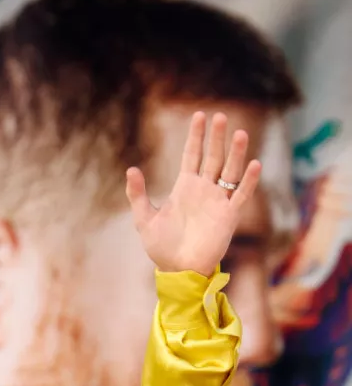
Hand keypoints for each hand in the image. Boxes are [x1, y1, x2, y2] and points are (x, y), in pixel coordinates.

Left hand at [125, 111, 261, 276]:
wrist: (178, 270)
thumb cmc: (161, 247)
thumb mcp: (144, 218)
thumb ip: (137, 194)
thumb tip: (131, 168)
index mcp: (185, 187)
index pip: (193, 155)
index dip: (196, 136)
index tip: (200, 115)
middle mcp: (204, 190)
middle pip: (213, 157)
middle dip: (216, 137)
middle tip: (220, 116)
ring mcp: (218, 201)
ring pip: (230, 171)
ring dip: (236, 153)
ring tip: (240, 132)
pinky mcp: (229, 216)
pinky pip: (241, 195)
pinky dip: (248, 180)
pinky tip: (254, 164)